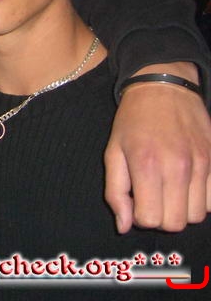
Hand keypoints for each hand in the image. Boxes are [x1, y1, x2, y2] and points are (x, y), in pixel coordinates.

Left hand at [105, 71, 210, 232]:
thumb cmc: (132, 121)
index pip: (150, 220)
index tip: (136, 200)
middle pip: (175, 223)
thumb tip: (124, 227)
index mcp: (146, 165)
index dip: (140, 216)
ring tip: (168, 189)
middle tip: (152, 196)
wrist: (163, 88)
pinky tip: (185, 185)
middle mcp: (177, 168)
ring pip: (197, 216)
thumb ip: (115, 192)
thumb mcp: (112, 152)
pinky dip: (199, 201)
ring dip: (180, 210)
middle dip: (160, 217)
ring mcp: (201, 165)